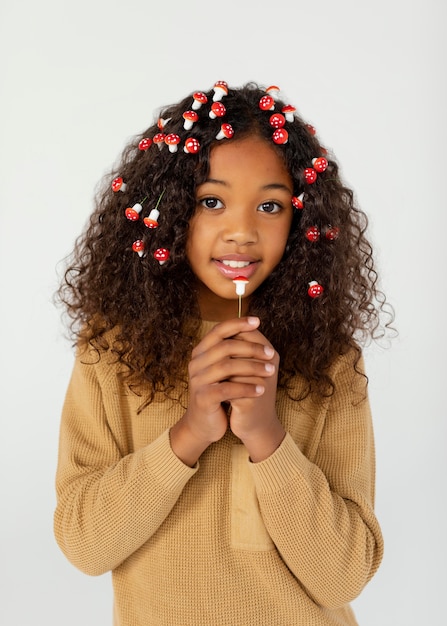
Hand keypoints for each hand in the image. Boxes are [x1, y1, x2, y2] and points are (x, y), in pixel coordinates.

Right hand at [170, 317, 276, 465]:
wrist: (204, 424)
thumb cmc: (219, 394)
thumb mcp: (224, 369)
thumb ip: (232, 351)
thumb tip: (253, 327)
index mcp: (201, 352)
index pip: (218, 330)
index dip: (238, 323)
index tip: (257, 321)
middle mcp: (196, 363)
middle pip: (225, 347)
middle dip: (252, 348)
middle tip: (271, 353)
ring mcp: (197, 381)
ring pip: (227, 367)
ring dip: (253, 367)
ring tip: (271, 371)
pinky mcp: (203, 398)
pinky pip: (227, 389)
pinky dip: (246, 388)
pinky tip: (261, 389)